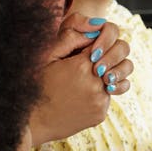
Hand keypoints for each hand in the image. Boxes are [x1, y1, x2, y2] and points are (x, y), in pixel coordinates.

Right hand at [29, 14, 132, 143]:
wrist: (31, 122)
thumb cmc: (36, 84)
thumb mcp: (48, 56)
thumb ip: (71, 37)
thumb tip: (96, 28)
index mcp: (83, 65)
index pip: (106, 43)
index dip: (97, 44)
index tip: (86, 51)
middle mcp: (96, 84)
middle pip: (120, 59)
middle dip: (110, 57)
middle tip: (94, 63)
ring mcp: (100, 101)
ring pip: (117, 79)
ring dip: (106, 76)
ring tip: (88, 79)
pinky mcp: (101, 114)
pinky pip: (107, 97)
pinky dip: (97, 94)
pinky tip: (79, 96)